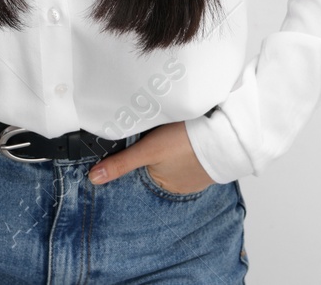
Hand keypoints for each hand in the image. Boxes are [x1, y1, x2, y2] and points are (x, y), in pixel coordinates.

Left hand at [87, 121, 214, 194]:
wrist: (225, 136)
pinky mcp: (207, 163)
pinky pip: (191, 157)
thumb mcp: (147, 150)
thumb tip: (94, 178)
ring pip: (174, 161)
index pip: (141, 173)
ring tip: (172, 134)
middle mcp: (179, 185)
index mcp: (163, 185)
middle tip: (158, 135)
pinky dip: (187, 149)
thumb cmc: (187, 143)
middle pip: (158, 166)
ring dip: (172, 150)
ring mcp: (195, 176)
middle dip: (155, 154)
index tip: (140, 145)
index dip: (138, 158)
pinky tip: (187, 138)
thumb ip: (121, 163)